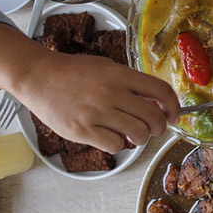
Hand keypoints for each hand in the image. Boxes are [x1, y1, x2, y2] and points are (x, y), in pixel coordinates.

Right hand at [15, 49, 179, 152]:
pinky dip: (119, 145)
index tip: (173, 115)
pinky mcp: (83, 130)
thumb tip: (157, 102)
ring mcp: (97, 112)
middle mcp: (111, 93)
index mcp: (120, 75)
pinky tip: (111, 137)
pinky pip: (116, 145)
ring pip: (138, 134)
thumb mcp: (107, 68)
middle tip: (152, 129)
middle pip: (153, 117)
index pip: (161, 92)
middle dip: (158, 127)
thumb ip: (131, 83)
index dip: (173, 107)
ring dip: (140, 138)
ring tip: (132, 134)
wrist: (38, 76)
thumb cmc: (72, 72)